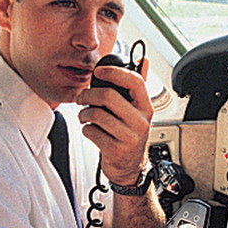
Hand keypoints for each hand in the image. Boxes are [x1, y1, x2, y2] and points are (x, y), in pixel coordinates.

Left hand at [76, 59, 152, 185]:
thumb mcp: (137, 111)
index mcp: (145, 107)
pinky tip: (90, 130)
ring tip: (84, 116)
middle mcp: (140, 121)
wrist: (129, 167)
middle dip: (88, 94)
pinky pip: (92, 131)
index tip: (98, 71)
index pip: (134, 81)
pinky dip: (86, 129)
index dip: (114, 72)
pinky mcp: (116, 150)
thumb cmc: (129, 135)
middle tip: (81, 97)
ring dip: (84, 114)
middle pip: (109, 96)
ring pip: (97, 114)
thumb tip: (143, 60)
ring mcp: (129, 137)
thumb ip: (138, 86)